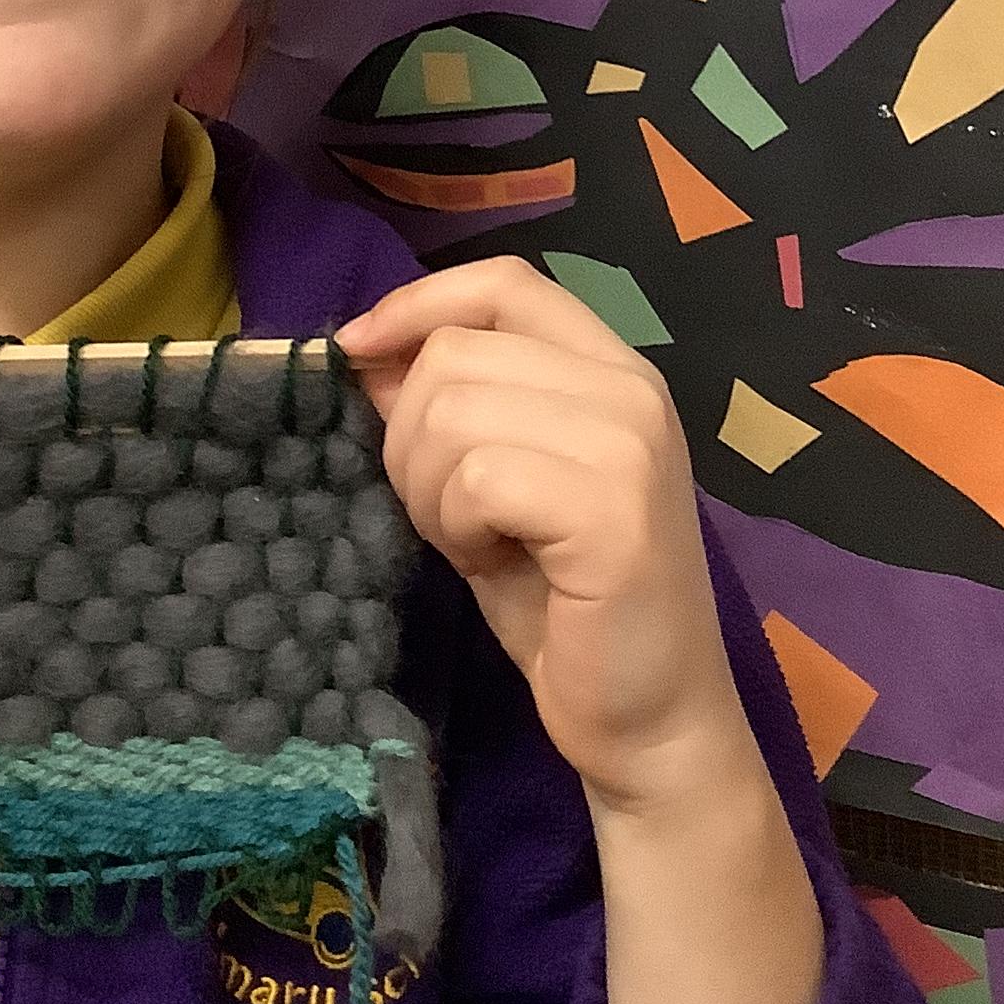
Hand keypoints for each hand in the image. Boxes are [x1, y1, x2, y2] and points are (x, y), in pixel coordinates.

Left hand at [337, 258, 759, 822]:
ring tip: (478, 542)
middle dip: (411, 438)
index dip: (416, 305)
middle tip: (451, 516)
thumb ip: (447, 411)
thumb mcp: (489, 489)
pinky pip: (477, 477)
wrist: (647, 721)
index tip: (356, 354)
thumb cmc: (566, 608)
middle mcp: (632, 388)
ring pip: (452, 411)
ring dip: (431, 491)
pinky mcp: (613, 508)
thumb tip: (367, 351)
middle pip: (455, 352)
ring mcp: (629, 443)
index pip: (503, 282)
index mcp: (613, 370)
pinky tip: (494, 563)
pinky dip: (456, 526)